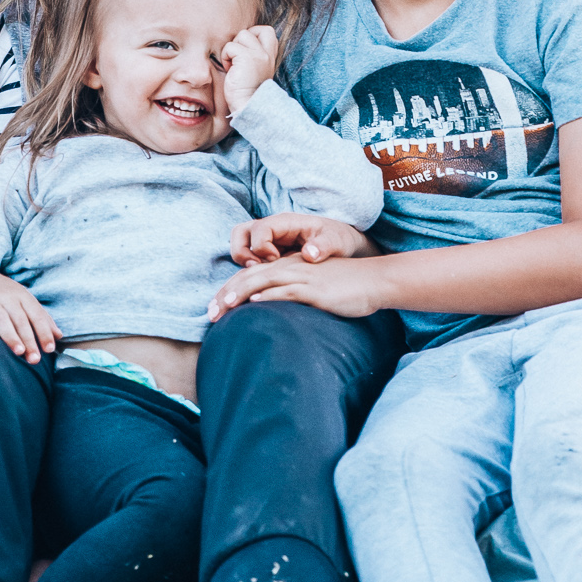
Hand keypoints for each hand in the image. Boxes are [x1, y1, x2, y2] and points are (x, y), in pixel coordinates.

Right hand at [0, 263, 62, 363]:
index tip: (49, 349)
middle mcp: (7, 297)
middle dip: (29, 339)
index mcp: (23, 297)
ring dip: (10, 334)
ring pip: (1, 317)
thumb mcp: (25, 301)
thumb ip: (42, 318)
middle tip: (35, 359)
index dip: (44, 332)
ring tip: (19, 351)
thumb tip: (59, 336)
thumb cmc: (5, 296)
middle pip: (20, 319)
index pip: (36, 315)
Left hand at [208, 252, 390, 321]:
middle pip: (249, 278)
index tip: (214, 308)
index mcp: (287, 267)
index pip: (250, 276)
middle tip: (208, 314)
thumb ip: (292, 294)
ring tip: (222, 309)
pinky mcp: (314, 289)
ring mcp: (301, 277)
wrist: (373, 280)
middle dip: (226, 295)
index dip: (229, 291)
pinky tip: (253, 305)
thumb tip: (270, 310)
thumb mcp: (313, 288)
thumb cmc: (344, 287)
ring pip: (261, 283)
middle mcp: (290, 268)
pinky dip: (267, 297)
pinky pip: (286, 291)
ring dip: (239, 295)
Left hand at [219, 24, 279, 117]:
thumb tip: (239, 41)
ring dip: (232, 49)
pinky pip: (230, 46)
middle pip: (254, 29)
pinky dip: (226, 57)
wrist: (248, 106)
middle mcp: (267, 54)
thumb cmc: (246, 91)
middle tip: (237, 57)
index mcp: (270, 56)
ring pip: (241, 35)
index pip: (267, 31)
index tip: (244, 52)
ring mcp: (258, 55)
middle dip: (242, 40)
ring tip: (233, 66)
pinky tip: (230, 70)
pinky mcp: (247, 58)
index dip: (253, 35)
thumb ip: (252, 54)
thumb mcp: (254, 69)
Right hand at [229, 212, 373, 266]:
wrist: (342, 244)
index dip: (261, 247)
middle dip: (242, 252)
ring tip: (259, 276)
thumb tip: (309, 254)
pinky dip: (249, 270)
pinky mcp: (268, 252)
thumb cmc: (338, 239)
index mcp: (286, 222)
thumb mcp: (336, 241)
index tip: (276, 261)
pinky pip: (248, 258)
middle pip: (240, 232)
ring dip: (243, 261)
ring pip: (240, 244)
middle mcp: (272, 229)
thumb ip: (323, 246)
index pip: (259, 229)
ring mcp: (268, 240)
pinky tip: (265, 282)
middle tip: (258, 269)